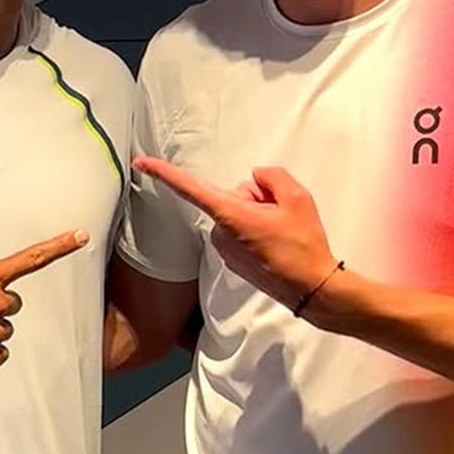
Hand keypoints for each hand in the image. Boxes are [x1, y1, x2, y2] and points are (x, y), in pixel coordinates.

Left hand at [134, 157, 336, 309]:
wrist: (313, 290)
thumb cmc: (304, 245)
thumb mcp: (297, 197)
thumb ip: (272, 176)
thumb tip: (257, 178)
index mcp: (230, 215)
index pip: (190, 188)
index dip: (164, 173)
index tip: (140, 163)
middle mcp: (220, 234)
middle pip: (233, 196)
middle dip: (256, 199)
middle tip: (281, 216)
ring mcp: (225, 250)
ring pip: (237, 213)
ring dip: (258, 216)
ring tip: (281, 233)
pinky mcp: (233, 262)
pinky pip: (240, 232)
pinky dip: (257, 232)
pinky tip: (276, 244)